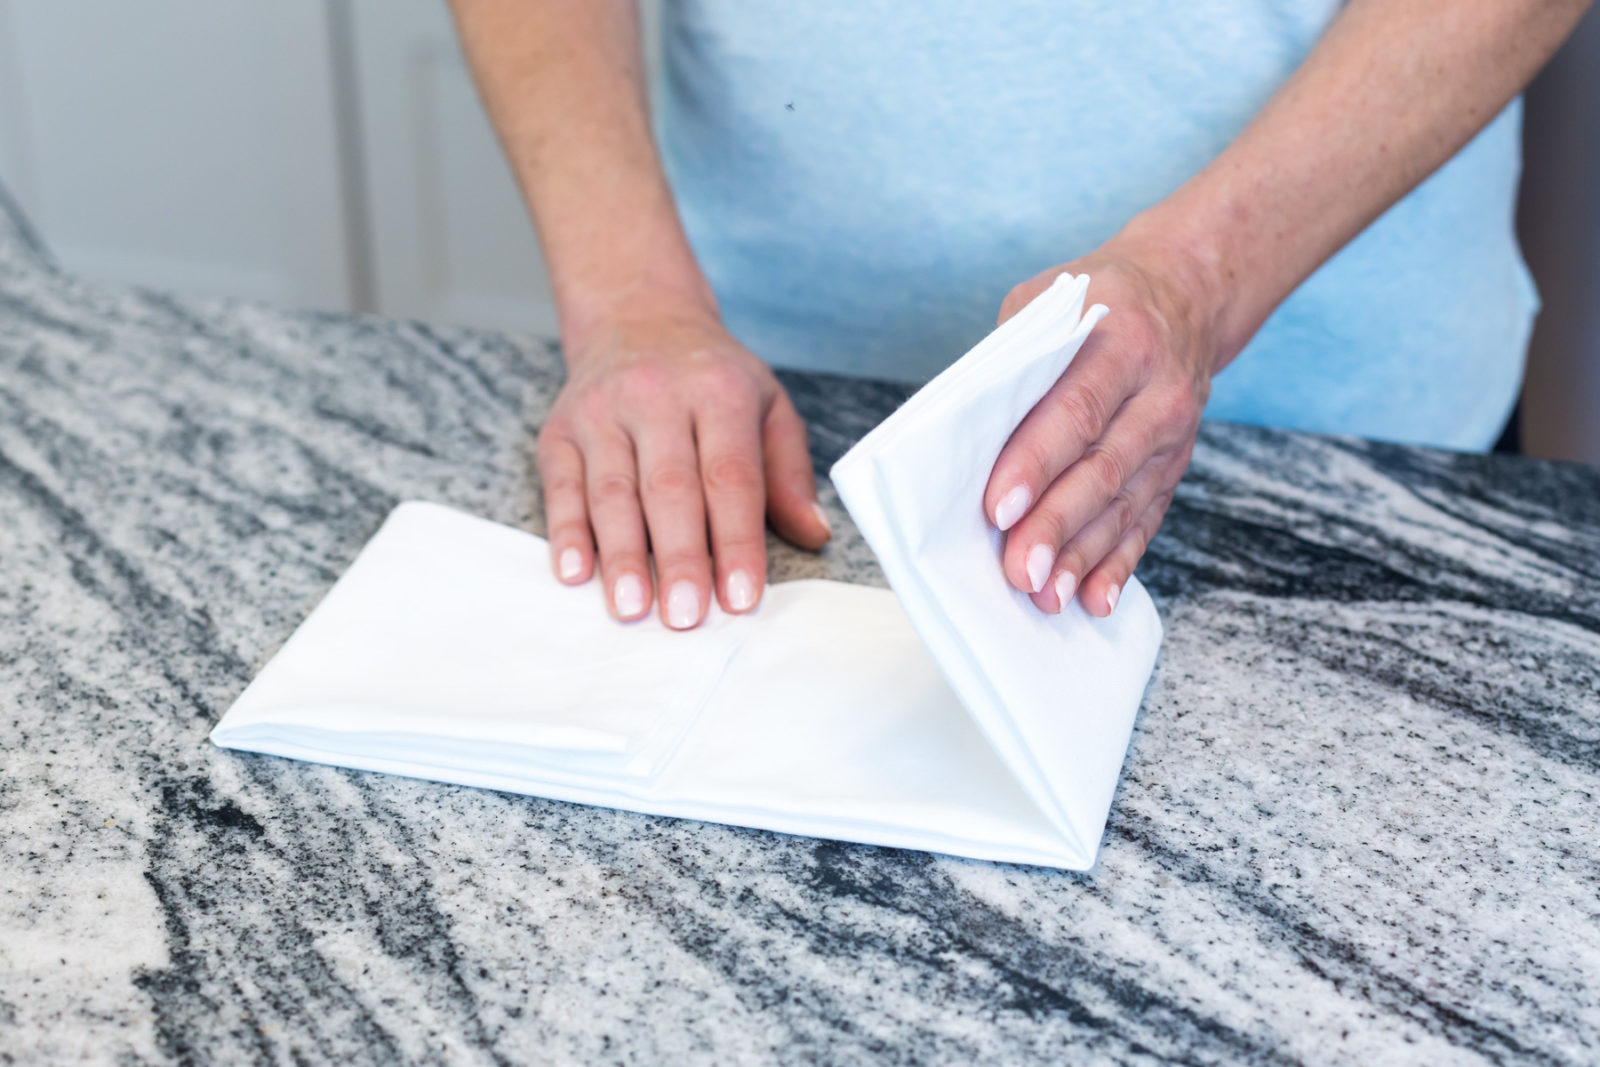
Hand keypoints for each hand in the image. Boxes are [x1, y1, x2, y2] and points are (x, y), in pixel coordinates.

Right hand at [537, 310, 830, 628]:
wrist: (636, 316)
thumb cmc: (711, 377)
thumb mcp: (768, 405)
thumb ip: (789, 473)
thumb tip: (813, 534)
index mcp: (718, 392)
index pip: (730, 475)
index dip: (736, 540)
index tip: (740, 596)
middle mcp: (656, 396)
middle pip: (669, 488)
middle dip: (678, 558)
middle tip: (686, 615)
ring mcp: (601, 412)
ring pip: (611, 492)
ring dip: (621, 556)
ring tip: (632, 608)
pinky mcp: (559, 430)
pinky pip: (561, 487)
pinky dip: (566, 533)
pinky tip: (576, 574)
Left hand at [984, 236, 1221, 615]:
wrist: (1186, 293)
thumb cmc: (1097, 301)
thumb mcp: (1047, 303)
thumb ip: (1009, 362)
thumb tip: (960, 437)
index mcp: (1120, 341)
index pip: (1074, 410)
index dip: (1035, 463)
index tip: (999, 509)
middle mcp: (1156, 393)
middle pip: (1101, 468)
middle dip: (1056, 525)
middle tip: (1020, 571)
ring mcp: (1171, 436)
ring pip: (1124, 505)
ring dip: (1083, 557)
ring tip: (1047, 597)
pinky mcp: (1173, 468)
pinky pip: (1146, 523)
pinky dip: (1119, 565)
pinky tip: (1094, 600)